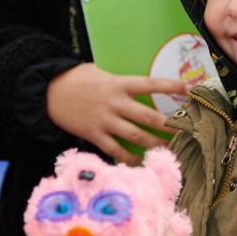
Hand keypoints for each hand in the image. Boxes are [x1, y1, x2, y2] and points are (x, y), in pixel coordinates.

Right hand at [46, 63, 187, 164]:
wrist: (47, 92)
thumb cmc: (75, 79)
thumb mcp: (100, 72)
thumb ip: (121, 82)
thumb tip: (141, 87)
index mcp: (118, 84)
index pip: (150, 83)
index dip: (170, 86)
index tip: (189, 88)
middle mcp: (115, 103)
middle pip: (148, 116)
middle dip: (170, 125)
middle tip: (188, 131)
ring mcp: (105, 121)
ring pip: (136, 136)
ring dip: (156, 144)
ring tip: (171, 150)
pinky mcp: (94, 135)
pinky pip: (116, 150)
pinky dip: (129, 158)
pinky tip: (141, 163)